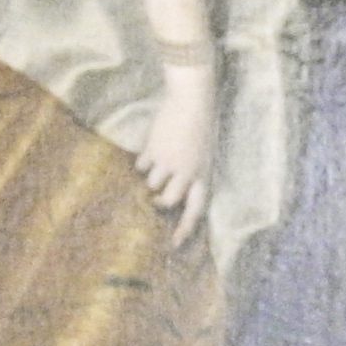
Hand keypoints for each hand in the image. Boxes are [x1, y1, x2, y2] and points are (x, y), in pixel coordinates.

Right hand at [136, 58, 216, 246]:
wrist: (192, 101)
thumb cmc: (201, 128)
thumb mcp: (204, 156)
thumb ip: (192, 175)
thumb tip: (172, 196)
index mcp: (203, 176)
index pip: (196, 210)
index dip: (185, 229)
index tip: (175, 244)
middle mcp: (186, 173)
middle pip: (168, 202)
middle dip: (158, 203)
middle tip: (153, 200)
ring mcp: (168, 162)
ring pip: (151, 184)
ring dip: (151, 177)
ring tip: (158, 161)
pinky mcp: (153, 150)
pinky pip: (141, 166)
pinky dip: (142, 161)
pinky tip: (150, 149)